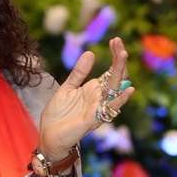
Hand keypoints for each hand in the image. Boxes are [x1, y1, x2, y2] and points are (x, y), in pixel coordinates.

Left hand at [39, 37, 134, 159]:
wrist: (49, 136)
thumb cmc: (59, 114)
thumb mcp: (67, 88)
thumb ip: (79, 73)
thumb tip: (91, 53)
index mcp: (94, 90)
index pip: (110, 71)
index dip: (114, 56)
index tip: (115, 40)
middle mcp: (100, 98)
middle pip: (115, 77)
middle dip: (118, 60)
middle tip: (119, 43)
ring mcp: (98, 108)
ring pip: (115, 90)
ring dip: (120, 73)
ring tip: (123, 56)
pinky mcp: (93, 120)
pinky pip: (109, 109)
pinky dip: (120, 100)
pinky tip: (127, 90)